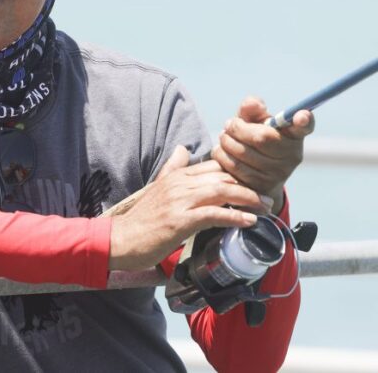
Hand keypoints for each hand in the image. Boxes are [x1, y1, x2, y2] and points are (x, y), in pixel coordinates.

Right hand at [108, 145, 268, 270]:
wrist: (121, 239)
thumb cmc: (142, 219)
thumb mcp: (157, 187)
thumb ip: (173, 168)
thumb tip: (182, 149)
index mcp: (176, 175)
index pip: (215, 166)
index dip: (238, 173)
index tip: (254, 184)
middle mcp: (179, 184)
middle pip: (223, 176)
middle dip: (249, 186)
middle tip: (267, 197)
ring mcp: (179, 202)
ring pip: (222, 191)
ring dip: (248, 199)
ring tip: (266, 208)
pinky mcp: (179, 221)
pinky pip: (214, 214)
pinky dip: (235, 217)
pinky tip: (249, 221)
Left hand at [212, 96, 314, 212]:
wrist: (256, 176)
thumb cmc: (254, 139)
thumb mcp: (256, 122)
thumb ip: (252, 109)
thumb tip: (250, 104)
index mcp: (294, 136)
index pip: (304, 127)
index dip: (304, 121)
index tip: (301, 115)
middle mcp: (291, 155)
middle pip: (260, 137)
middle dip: (236, 128)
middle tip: (229, 125)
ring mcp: (278, 174)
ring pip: (242, 152)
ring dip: (225, 141)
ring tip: (224, 137)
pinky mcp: (260, 186)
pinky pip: (233, 167)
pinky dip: (221, 155)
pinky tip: (222, 151)